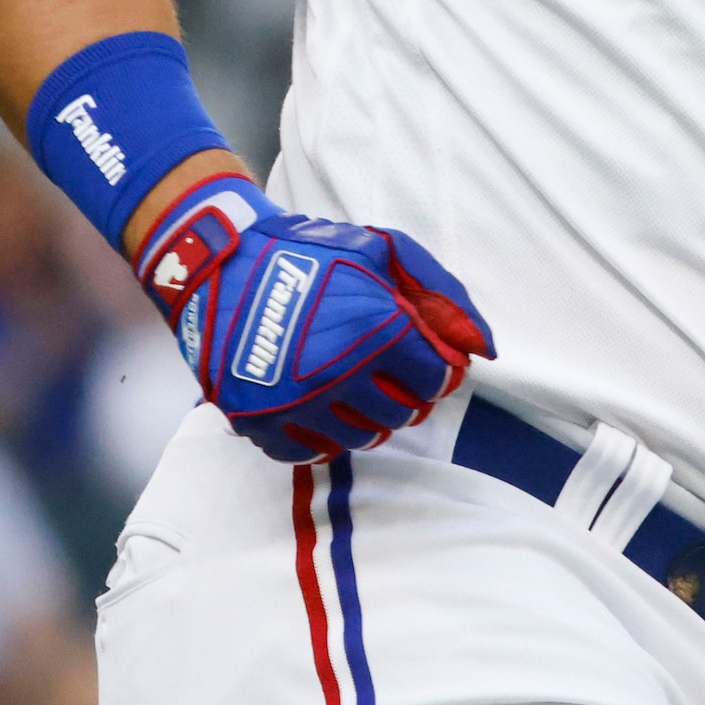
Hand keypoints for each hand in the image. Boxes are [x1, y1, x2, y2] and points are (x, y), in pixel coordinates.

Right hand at [135, 176, 494, 461]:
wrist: (220, 264)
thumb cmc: (309, 253)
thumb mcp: (383, 252)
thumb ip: (442, 296)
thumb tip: (484, 348)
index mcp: (376, 331)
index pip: (435, 380)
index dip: (436, 369)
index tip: (423, 359)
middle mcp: (339, 375)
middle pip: (403, 415)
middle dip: (406, 395)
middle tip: (390, 374)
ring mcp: (297, 405)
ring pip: (362, 439)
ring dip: (369, 418)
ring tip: (355, 388)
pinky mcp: (261, 424)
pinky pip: (312, 453)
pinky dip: (323, 435)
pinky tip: (320, 406)